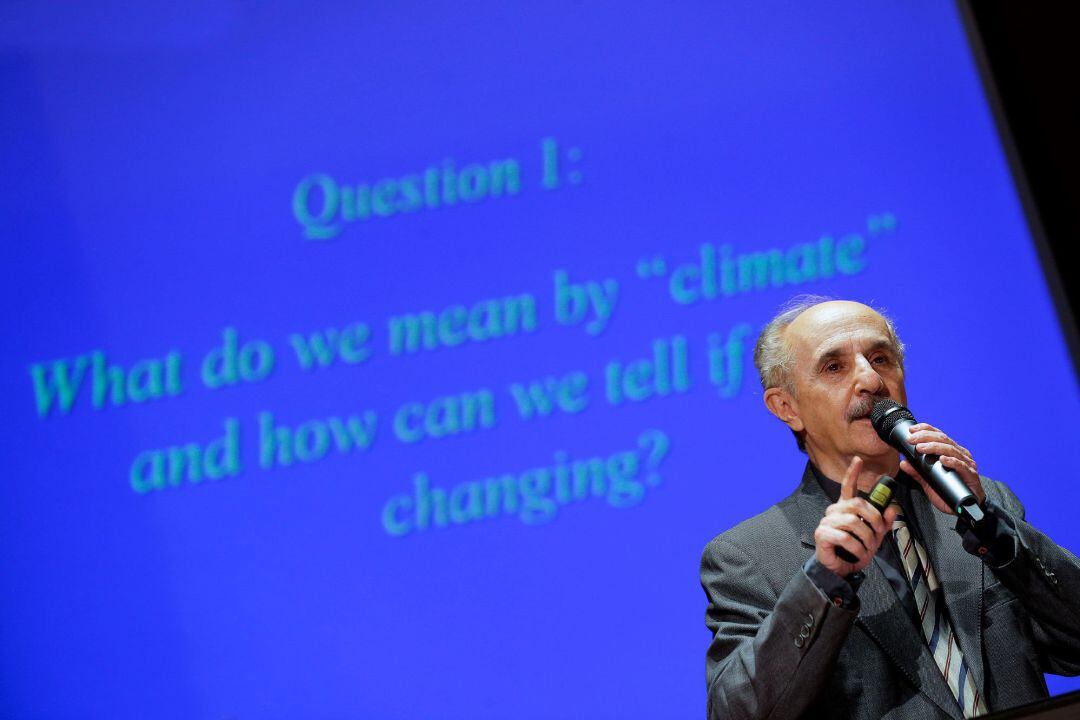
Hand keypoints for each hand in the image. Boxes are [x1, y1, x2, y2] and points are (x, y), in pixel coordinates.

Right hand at [815, 456, 897, 576]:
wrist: (841, 569)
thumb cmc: (855, 550)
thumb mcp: (874, 536)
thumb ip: (883, 522)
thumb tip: (893, 508)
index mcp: (845, 508)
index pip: (847, 486)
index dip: (853, 472)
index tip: (858, 460)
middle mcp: (834, 511)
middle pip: (858, 503)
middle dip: (874, 519)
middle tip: (878, 534)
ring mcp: (826, 521)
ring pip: (853, 521)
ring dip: (866, 538)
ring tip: (868, 549)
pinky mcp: (822, 534)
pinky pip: (845, 537)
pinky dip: (857, 548)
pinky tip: (859, 554)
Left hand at [900, 423, 985, 513]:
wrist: (965, 507)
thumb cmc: (949, 491)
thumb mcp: (929, 481)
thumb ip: (917, 472)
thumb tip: (903, 462)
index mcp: (950, 452)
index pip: (938, 435)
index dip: (925, 429)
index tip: (911, 430)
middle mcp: (959, 454)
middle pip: (943, 439)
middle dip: (925, 437)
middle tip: (911, 439)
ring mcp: (966, 463)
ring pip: (951, 449)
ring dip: (934, 447)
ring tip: (921, 448)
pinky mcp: (971, 475)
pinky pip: (962, 465)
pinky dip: (951, 461)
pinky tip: (942, 460)